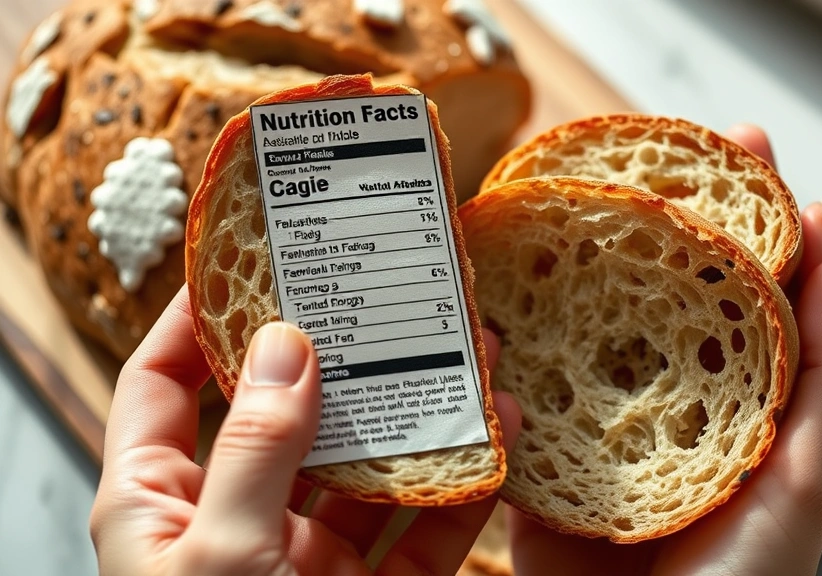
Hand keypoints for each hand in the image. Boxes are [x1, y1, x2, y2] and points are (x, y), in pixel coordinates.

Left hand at [89, 290, 521, 574]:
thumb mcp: (217, 557)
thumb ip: (254, 451)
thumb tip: (286, 345)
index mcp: (160, 500)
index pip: (166, 383)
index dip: (200, 315)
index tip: (255, 258)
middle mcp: (235, 515)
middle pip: (288, 409)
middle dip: (345, 353)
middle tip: (393, 292)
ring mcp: (307, 551)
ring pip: (366, 460)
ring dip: (417, 408)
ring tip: (468, 347)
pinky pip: (420, 522)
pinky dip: (459, 482)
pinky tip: (495, 431)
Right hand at [506, 125, 821, 575]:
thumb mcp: (803, 482)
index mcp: (733, 403)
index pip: (746, 288)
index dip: (751, 214)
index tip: (743, 143)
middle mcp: (666, 405)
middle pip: (661, 293)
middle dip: (659, 214)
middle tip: (654, 145)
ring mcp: (598, 431)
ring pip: (583, 332)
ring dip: (572, 271)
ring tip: (563, 200)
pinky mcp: (539, 467)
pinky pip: (516, 400)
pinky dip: (502, 353)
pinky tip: (492, 298)